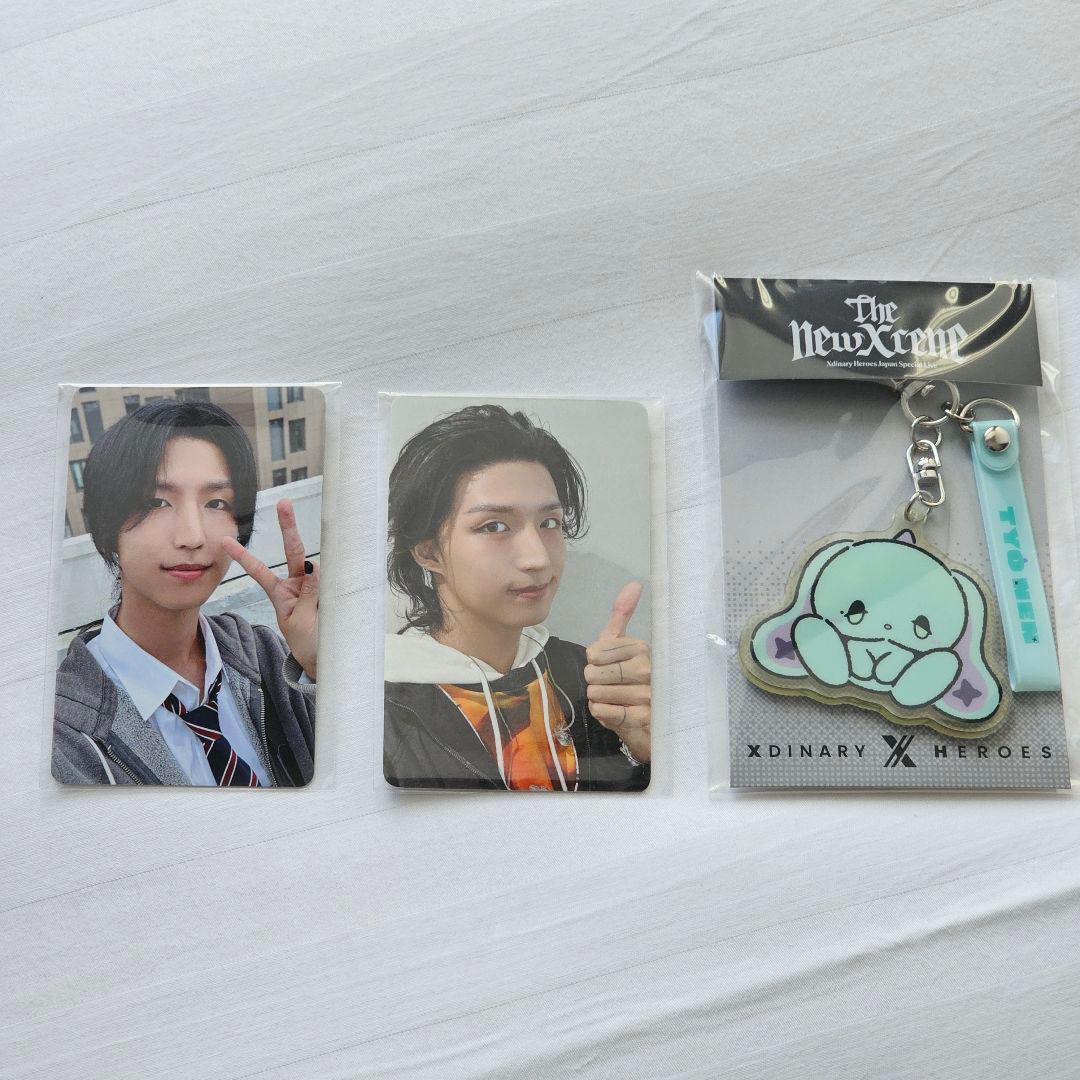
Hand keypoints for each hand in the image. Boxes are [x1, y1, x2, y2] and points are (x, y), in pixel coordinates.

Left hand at [221, 499, 318, 679]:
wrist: (324, 660)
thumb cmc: (306, 643)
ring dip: (321, 577)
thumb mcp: (298, 622)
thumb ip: (306, 594)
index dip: (244, 556)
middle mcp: (298, 585)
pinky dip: (335, 585)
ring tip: (318, 605)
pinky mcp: (334, 591)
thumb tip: (312, 565)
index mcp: (281, 593)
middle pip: (293, 551)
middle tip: (283, 503)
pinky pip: (333, 582)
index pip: (260, 570)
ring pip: (318, 569)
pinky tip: (333, 600)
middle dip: (288, 527)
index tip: (225, 540)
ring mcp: (317, 586)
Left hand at [584, 581, 650, 763]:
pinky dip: (600, 712)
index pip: (595, 652)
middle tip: (607, 686)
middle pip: (594, 673)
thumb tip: (635, 583)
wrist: (647, 722)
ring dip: (597, 699)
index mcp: (641, 648)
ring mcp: (647, 694)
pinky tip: (613, 712)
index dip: (593, 662)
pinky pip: (602, 711)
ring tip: (613, 700)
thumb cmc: (631, 680)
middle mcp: (648, 668)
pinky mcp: (641, 717)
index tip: (605, 666)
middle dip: (593, 682)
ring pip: (597, 693)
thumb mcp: (623, 646)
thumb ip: (623, 615)